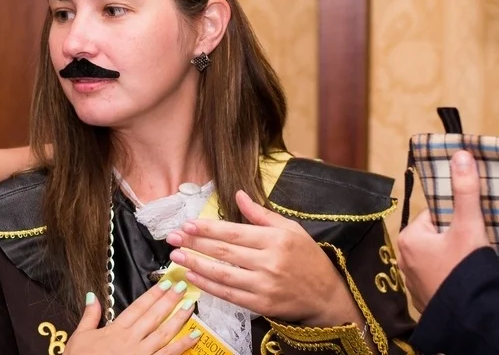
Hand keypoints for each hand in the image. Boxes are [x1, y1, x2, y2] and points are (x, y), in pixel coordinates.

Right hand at [63, 281, 200, 354]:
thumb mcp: (79, 337)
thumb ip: (89, 316)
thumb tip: (92, 296)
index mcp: (115, 330)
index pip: (138, 307)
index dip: (153, 295)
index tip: (165, 283)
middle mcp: (131, 340)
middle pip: (154, 316)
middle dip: (169, 300)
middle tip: (183, 286)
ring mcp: (141, 354)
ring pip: (164, 333)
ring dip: (179, 318)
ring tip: (191, 305)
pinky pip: (168, 354)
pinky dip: (182, 345)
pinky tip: (194, 336)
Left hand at [166, 190, 360, 326]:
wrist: (326, 295)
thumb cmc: (307, 258)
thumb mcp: (290, 229)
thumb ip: (261, 214)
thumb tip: (239, 194)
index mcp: (276, 239)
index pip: (234, 232)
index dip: (208, 228)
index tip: (187, 224)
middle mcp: (269, 262)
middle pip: (224, 251)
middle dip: (195, 243)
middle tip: (173, 237)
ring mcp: (265, 285)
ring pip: (223, 274)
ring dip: (197, 264)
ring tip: (177, 256)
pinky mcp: (261, 304)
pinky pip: (229, 295)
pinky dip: (209, 286)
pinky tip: (193, 276)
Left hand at [397, 150, 490, 311]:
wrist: (471, 315)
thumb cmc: (466, 267)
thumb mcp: (468, 224)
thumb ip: (465, 189)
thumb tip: (461, 153)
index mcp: (408, 237)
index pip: (435, 215)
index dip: (456, 219)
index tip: (471, 228)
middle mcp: (403, 258)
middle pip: (436, 237)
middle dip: (454, 239)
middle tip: (473, 247)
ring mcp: (411, 281)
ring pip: (436, 258)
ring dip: (452, 259)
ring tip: (470, 264)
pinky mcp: (422, 299)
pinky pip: (437, 279)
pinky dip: (449, 277)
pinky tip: (464, 282)